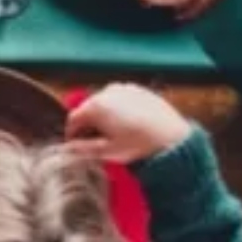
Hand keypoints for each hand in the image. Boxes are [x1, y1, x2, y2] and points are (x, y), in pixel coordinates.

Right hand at [63, 82, 191, 165]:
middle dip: (90, 124)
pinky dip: (121, 110)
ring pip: (106, 103)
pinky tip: (131, 125)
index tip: (77, 145)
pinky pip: (122, 99)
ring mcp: (124, 88)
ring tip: (116, 134)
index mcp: (96, 107)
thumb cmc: (140, 146)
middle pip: (89, 109)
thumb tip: (68, 149)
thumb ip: (84, 150)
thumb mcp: (109, 152)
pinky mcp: (139, 90)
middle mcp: (107, 92)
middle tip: (98, 142)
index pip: (73, 119)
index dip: (72, 134)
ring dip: (105, 116)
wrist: (173, 138)